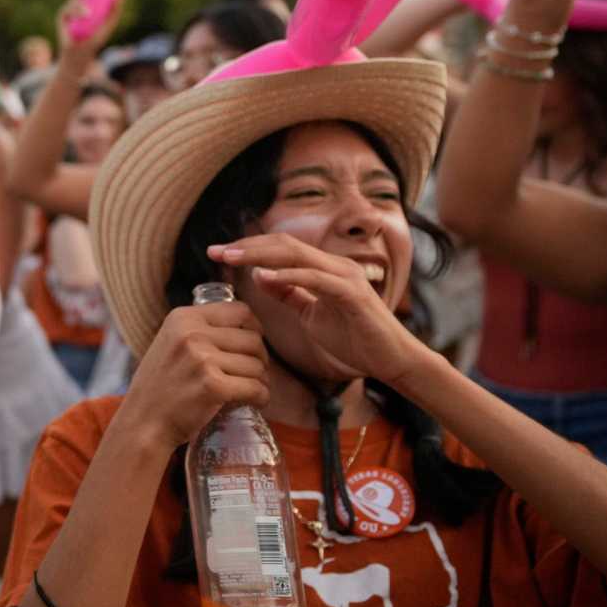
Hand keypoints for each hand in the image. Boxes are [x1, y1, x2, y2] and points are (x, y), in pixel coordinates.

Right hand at [55, 0, 118, 68]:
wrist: (82, 54)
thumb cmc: (95, 39)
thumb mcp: (109, 24)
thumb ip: (116, 10)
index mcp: (86, 4)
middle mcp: (76, 5)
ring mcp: (68, 12)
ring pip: (71, 1)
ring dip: (79, 6)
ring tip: (88, 14)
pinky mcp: (61, 19)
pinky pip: (65, 10)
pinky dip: (74, 12)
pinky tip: (82, 16)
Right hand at [122, 299, 269, 449]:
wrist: (142, 423)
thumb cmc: (159, 387)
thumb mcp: (170, 344)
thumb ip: (198, 330)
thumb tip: (243, 326)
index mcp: (182, 318)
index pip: (239, 311)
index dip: (254, 328)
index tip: (252, 346)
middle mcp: (191, 333)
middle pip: (253, 340)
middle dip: (259, 359)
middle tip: (252, 375)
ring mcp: (202, 360)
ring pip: (257, 366)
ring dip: (260, 381)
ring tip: (249, 391)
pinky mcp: (213, 387)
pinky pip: (256, 388)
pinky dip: (261, 397)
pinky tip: (254, 402)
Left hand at [208, 234, 422, 386]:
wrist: (391, 361)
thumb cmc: (354, 340)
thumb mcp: (311, 315)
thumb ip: (289, 294)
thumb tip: (260, 275)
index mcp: (323, 268)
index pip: (280, 249)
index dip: (248, 248)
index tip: (217, 253)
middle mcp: (334, 265)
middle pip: (283, 245)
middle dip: (246, 246)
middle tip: (215, 251)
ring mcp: (345, 276)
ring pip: (296, 255)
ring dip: (259, 255)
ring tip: (230, 258)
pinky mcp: (352, 293)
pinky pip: (315, 279)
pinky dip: (288, 276)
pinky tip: (263, 277)